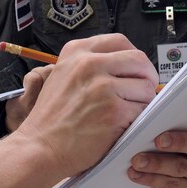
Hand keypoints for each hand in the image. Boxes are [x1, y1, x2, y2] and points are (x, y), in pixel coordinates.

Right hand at [13, 34, 157, 177]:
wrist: (40, 146)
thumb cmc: (52, 117)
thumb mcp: (63, 74)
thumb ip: (90, 63)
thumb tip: (124, 63)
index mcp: (77, 51)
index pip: (120, 41)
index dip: (133, 56)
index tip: (134, 69)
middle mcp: (89, 64)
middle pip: (139, 60)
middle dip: (146, 76)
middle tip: (142, 90)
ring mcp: (102, 87)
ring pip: (145, 86)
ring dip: (142, 100)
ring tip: (127, 111)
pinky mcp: (113, 112)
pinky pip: (142, 109)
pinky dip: (138, 118)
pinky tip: (122, 124)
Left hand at [130, 103, 186, 187]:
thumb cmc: (146, 150)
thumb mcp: (149, 129)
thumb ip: (156, 114)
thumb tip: (151, 96)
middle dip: (178, 140)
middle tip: (158, 140)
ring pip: (183, 165)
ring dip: (157, 162)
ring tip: (137, 160)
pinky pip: (175, 184)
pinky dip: (153, 178)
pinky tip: (138, 174)